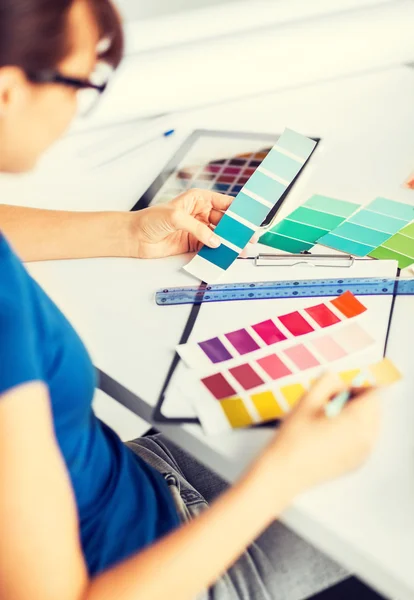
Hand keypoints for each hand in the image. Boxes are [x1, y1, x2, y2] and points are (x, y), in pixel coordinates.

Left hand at [127, 189, 256, 258]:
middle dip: (237, 229)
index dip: (238, 209)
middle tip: (249, 237)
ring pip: (220, 235)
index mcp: (198, 199)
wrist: (136, 237)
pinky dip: (219, 252)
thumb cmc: (151, 219)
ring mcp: (198, 229)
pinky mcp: (194, 244)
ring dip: (230, 242)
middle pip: (225, 221)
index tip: (250, 216)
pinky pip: (211, 248)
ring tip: (240, 249)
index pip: (224, 202)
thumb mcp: (176, 217)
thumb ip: (198, 229)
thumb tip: (215, 240)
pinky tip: (227, 255)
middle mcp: (201, 213)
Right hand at [258, 373, 380, 499]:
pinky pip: (363, 439)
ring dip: (354, 416)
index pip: (375, 392)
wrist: (284, 473)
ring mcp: (364, 453)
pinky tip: (327, 436)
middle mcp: (367, 438)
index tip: (340, 388)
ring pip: (369, 423)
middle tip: (328, 403)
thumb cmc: (293, 437)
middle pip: (374, 407)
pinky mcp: (357, 463)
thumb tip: (342, 380)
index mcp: (358, 420)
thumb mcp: (308, 398)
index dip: (357, 385)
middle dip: (356, 400)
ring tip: (326, 420)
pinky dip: (351, 432)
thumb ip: (329, 380)